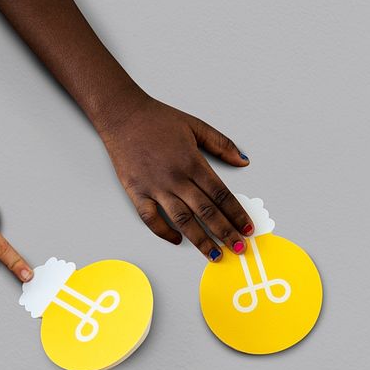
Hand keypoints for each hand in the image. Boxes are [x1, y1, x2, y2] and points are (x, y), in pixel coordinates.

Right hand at [97, 92, 252, 261]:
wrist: (122, 114)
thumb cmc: (157, 119)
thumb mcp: (195, 125)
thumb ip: (221, 144)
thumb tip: (243, 160)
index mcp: (192, 161)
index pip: (221, 194)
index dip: (236, 213)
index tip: (247, 228)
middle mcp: (176, 177)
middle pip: (206, 211)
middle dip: (225, 232)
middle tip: (239, 247)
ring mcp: (156, 187)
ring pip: (183, 220)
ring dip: (200, 240)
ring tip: (214, 255)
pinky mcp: (137, 192)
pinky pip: (151, 219)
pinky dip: (164, 232)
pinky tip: (178, 240)